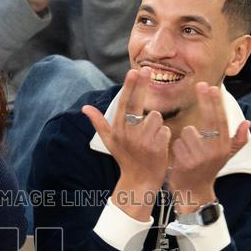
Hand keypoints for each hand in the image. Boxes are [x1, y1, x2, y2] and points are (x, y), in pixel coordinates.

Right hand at [82, 67, 170, 220]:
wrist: (139, 181)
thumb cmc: (125, 158)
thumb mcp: (110, 141)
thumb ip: (98, 122)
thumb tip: (84, 108)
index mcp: (118, 130)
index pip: (123, 104)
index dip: (129, 87)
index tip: (134, 71)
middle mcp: (128, 134)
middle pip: (138, 105)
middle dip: (143, 86)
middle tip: (149, 69)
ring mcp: (142, 141)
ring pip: (155, 117)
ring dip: (156, 123)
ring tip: (151, 136)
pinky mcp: (156, 147)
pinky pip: (165, 129)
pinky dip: (164, 135)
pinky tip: (159, 145)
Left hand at [168, 83, 250, 211]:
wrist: (195, 192)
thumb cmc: (208, 170)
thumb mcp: (225, 156)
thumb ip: (237, 140)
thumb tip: (248, 123)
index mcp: (224, 146)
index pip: (221, 119)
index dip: (217, 103)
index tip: (212, 87)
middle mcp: (216, 151)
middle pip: (209, 120)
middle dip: (205, 101)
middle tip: (200, 85)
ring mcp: (202, 157)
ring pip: (189, 131)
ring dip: (184, 138)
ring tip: (187, 150)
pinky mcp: (187, 163)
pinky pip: (177, 143)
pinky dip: (176, 148)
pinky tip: (179, 158)